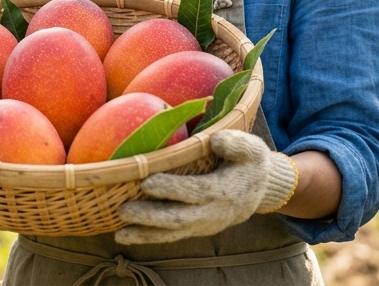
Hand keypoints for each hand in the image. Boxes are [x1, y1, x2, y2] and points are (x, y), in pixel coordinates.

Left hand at [115, 130, 297, 244]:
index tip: (147, 182)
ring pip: (172, 233)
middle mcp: (211, 213)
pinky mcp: (194, 229)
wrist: (259, 191)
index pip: (195, 191)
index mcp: (223, 191)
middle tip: (124, 210)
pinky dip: (148, 238)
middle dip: (150, 216)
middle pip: (179, 218)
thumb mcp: (252, 148)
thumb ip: (236, 143)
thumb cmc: (249, 163)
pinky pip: (170, 236)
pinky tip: (124, 236)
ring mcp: (202, 225)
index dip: (172, 188)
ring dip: (145, 234)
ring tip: (119, 235)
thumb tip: (215, 140)